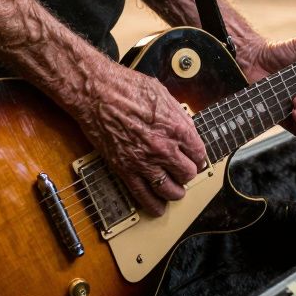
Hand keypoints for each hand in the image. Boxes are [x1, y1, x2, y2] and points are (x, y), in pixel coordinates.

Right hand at [73, 63, 206, 216]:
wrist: (96, 94)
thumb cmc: (125, 88)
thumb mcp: (162, 94)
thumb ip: (177, 115)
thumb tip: (186, 127)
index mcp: (176, 128)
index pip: (199, 154)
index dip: (198, 157)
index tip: (194, 159)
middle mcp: (164, 148)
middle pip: (188, 174)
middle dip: (187, 173)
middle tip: (183, 170)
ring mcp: (144, 162)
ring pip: (170, 190)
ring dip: (175, 191)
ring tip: (175, 189)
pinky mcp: (125, 170)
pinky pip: (144, 196)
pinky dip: (153, 205)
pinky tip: (158, 207)